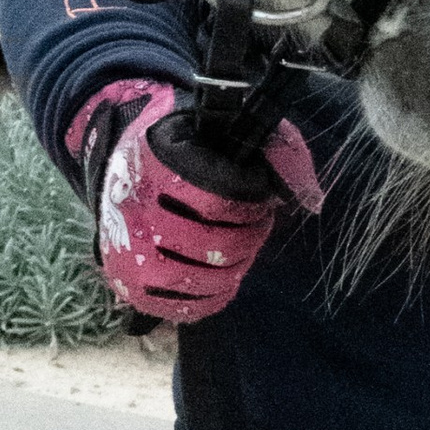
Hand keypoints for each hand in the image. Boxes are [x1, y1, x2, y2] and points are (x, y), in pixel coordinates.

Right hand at [71, 79, 321, 325]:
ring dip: (237, 266)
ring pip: (200, 278)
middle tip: (257, 224)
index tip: (261, 192)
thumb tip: (309, 195)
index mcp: (157, 165)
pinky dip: (214, 296)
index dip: (253, 199)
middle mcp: (136, 211)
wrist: (120, 166)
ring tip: (243, 248)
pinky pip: (184, 305)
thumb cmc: (180, 145)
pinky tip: (225, 277)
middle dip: (250, 236)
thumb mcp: (217, 124)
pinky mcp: (131, 285)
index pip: (220, 197)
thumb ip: (267, 146)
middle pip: (215, 244)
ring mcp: (130, 253)